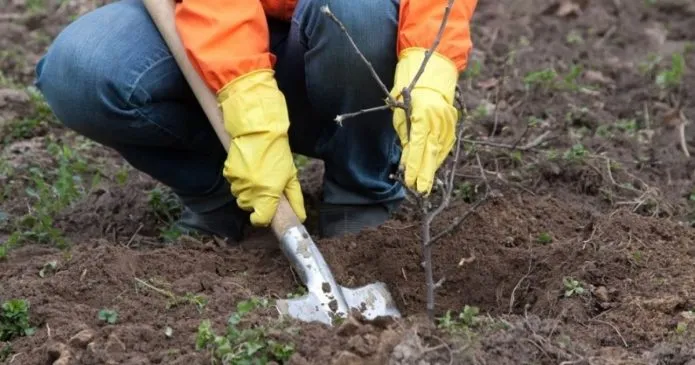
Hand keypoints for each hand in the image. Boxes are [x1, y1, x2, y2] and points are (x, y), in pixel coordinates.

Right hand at [218, 69, 305, 225]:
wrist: (258, 130)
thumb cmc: (278, 152)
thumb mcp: (291, 176)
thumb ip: (295, 198)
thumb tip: (300, 217)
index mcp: (268, 193)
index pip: (259, 220)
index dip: (263, 218)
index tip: (266, 213)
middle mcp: (251, 191)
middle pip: (249, 208)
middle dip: (256, 202)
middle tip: (264, 186)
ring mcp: (238, 182)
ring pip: (240, 196)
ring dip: (247, 191)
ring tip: (256, 174)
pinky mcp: (228, 172)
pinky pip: (233, 183)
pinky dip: (239, 180)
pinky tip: (247, 167)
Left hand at [390, 47, 458, 194]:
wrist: (433, 70)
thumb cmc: (408, 89)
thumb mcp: (401, 112)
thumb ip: (407, 135)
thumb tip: (408, 158)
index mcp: (422, 113)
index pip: (418, 146)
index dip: (414, 165)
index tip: (410, 181)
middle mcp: (438, 118)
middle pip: (432, 151)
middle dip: (425, 173)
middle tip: (420, 191)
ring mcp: (448, 120)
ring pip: (440, 149)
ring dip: (432, 167)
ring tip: (425, 184)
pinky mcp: (453, 122)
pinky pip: (446, 143)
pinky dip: (439, 156)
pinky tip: (433, 167)